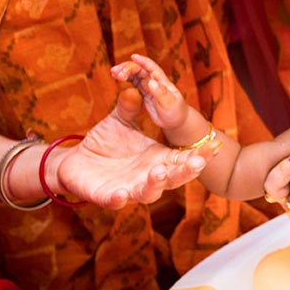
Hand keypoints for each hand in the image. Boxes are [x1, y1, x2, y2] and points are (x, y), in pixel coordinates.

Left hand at [53, 79, 211, 207]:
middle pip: (173, 179)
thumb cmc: (104, 143)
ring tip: (158, 172)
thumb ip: (129, 108)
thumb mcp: (120, 121)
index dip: (199, 155)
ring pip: (149, 193)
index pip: (182, 159)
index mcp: (156, 159)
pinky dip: (119, 198)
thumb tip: (134, 88)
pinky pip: (115, 201)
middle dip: (185, 173)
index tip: (214, 145)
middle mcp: (147, 177)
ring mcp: (129, 189)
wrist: (75, 163)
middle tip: (197, 163)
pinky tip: (121, 193)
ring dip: (155, 184)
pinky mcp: (107, 196)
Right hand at [111, 53, 191, 131]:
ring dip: (124, 72)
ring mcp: (148, 87)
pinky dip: (125, 80)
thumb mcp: (169, 103)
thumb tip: (151, 82)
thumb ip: (160, 93)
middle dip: (128, 68)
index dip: (142, 61)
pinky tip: (117, 79)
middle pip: (139, 70)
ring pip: (135, 76)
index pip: (151, 67)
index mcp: (161, 81)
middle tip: (116, 72)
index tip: (133, 56)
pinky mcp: (144, 94)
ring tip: (113, 72)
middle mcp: (154, 81)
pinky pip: (133, 84)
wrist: (176, 120)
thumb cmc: (175, 111)